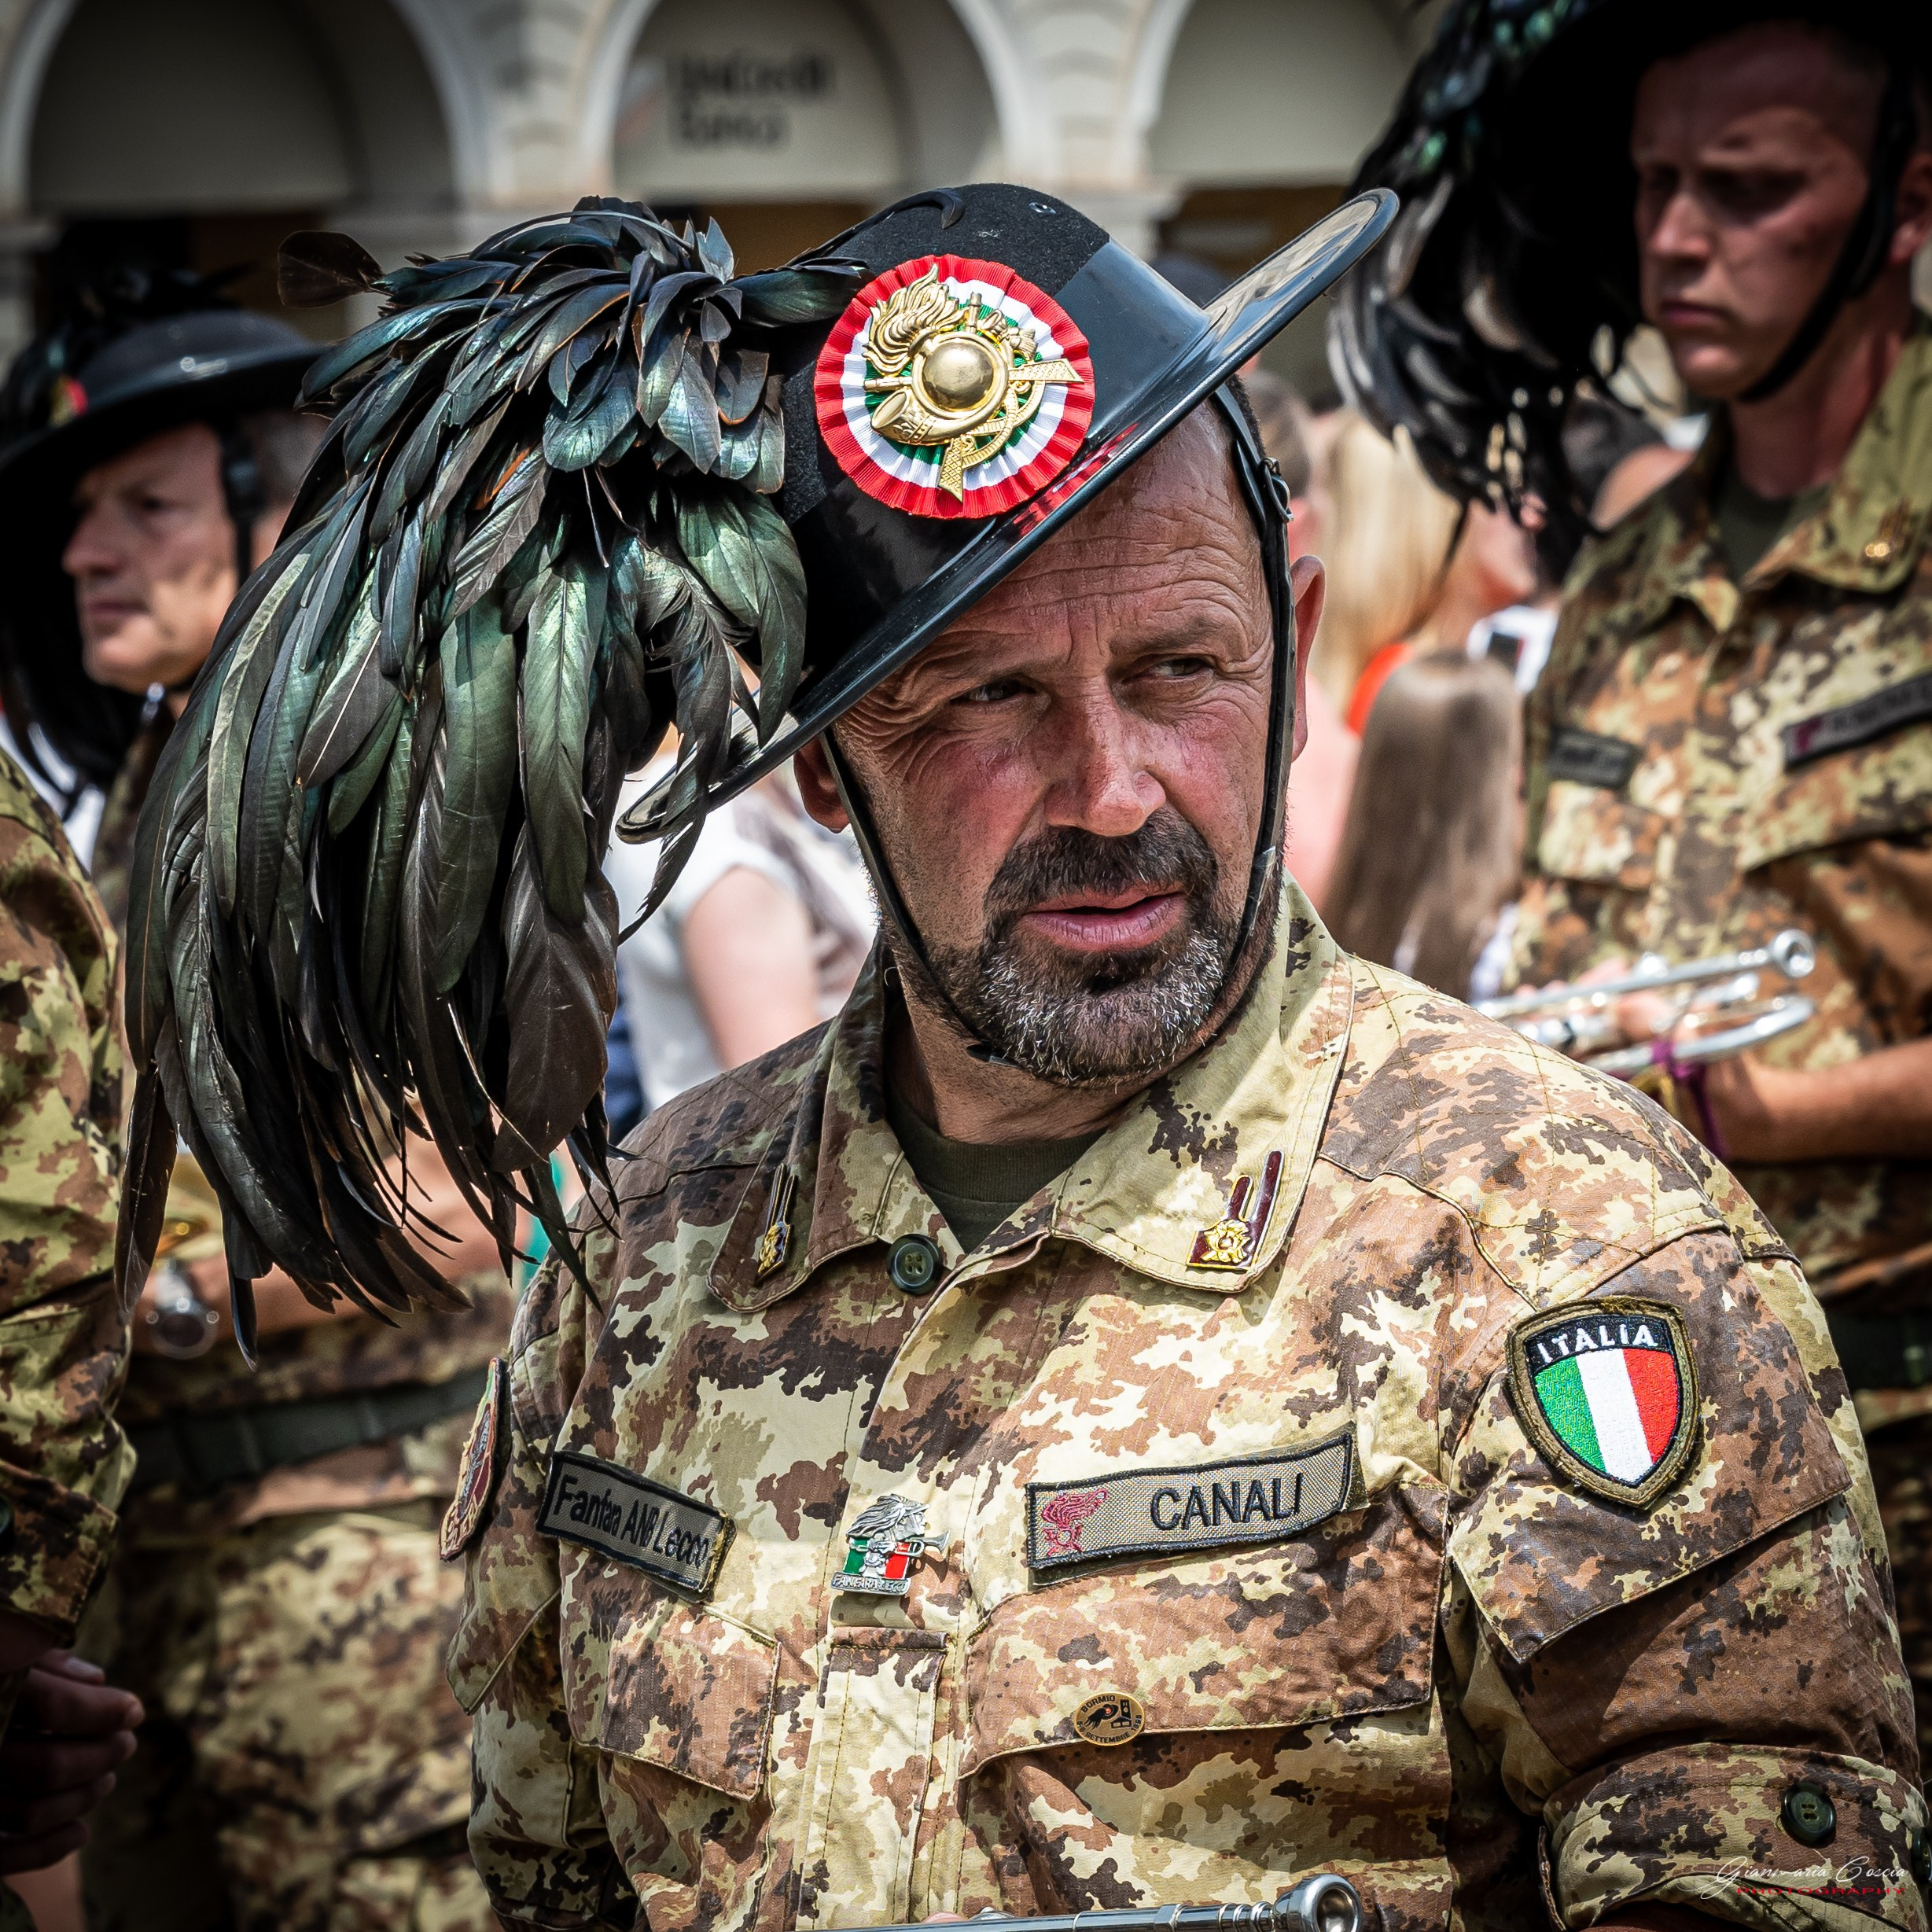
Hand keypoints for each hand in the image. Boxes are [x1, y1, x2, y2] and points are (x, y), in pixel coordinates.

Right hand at [0, 1651, 142, 1870]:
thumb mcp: (1, 1653)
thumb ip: (45, 1664)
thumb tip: (98, 1680)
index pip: (57, 1706)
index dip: (105, 1709)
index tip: (134, 1710)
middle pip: (49, 1766)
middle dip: (100, 1756)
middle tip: (126, 1745)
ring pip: (30, 1812)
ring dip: (81, 1798)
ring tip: (107, 1779)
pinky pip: (0, 1856)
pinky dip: (46, 1851)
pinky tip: (82, 1832)